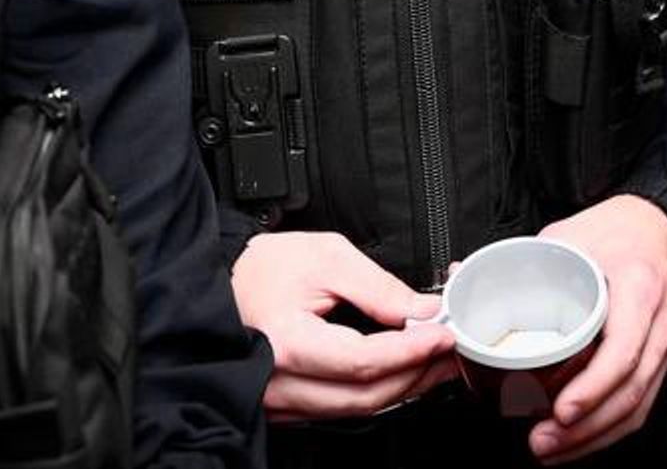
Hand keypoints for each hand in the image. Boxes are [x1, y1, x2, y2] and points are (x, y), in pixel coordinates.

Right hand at [233, 230, 460, 421]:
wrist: (217, 284)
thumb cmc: (259, 270)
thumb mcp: (324, 258)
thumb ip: (377, 287)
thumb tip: (421, 310)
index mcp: (288, 344)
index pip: (364, 360)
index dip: (411, 350)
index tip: (442, 334)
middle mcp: (283, 384)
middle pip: (366, 395)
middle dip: (417, 374)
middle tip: (449, 351)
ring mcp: (284, 401)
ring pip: (358, 409)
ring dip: (403, 387)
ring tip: (434, 362)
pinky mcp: (288, 407)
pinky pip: (342, 408)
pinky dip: (377, 391)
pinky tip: (400, 373)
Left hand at [527, 193, 666, 459]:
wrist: (659, 228)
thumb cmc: (619, 230)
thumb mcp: (570, 235)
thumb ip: (521, 258)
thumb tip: (464, 275)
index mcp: (638, 290)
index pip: (624, 351)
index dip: (593, 388)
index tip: (562, 409)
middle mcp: (657, 325)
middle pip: (629, 393)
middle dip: (585, 428)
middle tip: (542, 439)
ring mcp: (661, 347)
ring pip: (635, 408)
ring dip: (593, 437)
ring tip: (552, 447)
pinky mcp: (657, 360)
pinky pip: (638, 405)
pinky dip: (607, 429)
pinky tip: (578, 439)